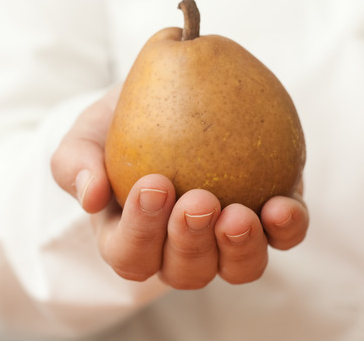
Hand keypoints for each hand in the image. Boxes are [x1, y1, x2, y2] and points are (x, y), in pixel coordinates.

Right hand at [51, 85, 308, 288]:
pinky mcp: (272, 216)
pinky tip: (282, 204)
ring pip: (239, 268)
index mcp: (135, 239)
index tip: (154, 184)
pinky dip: (287, 227)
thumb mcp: (90, 133)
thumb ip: (76, 161)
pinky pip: (285, 235)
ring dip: (240, 248)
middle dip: (191, 242)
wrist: (179, 93)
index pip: (132, 255)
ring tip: (239, 214)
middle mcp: (185, 250)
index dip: (142, 231)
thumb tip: (90, 196)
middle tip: (198, 201)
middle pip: (187, 270)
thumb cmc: (124, 121)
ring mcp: (231, 238)